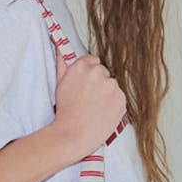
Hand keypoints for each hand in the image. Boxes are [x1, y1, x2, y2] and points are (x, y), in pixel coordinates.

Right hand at [53, 42, 125, 160]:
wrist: (73, 135)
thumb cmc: (65, 112)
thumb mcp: (60, 83)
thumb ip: (62, 62)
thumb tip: (60, 46)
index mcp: (82, 66)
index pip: (93, 61)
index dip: (89, 75)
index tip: (85, 86)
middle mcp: (98, 72)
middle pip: (103, 73)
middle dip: (98, 84)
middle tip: (88, 100)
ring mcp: (111, 86)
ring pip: (112, 86)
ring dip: (107, 95)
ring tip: (94, 109)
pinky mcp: (121, 99)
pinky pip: (119, 98)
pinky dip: (114, 105)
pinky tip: (102, 113)